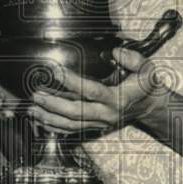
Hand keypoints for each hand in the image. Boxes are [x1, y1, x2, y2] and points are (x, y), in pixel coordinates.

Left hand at [30, 47, 168, 132]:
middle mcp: (106, 114)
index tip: (56, 71)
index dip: (72, 82)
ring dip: (49, 118)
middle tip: (36, 94)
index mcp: (117, 99)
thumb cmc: (146, 86)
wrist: (150, 108)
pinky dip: (55, 127)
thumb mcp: (147, 70)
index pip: (91, 91)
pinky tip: (41, 121)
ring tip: (32, 109)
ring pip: (71, 125)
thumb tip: (116, 52)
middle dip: (53, 105)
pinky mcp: (94, 127)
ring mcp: (99, 123)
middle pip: (76, 113)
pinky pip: (72, 131)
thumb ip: (133, 59)